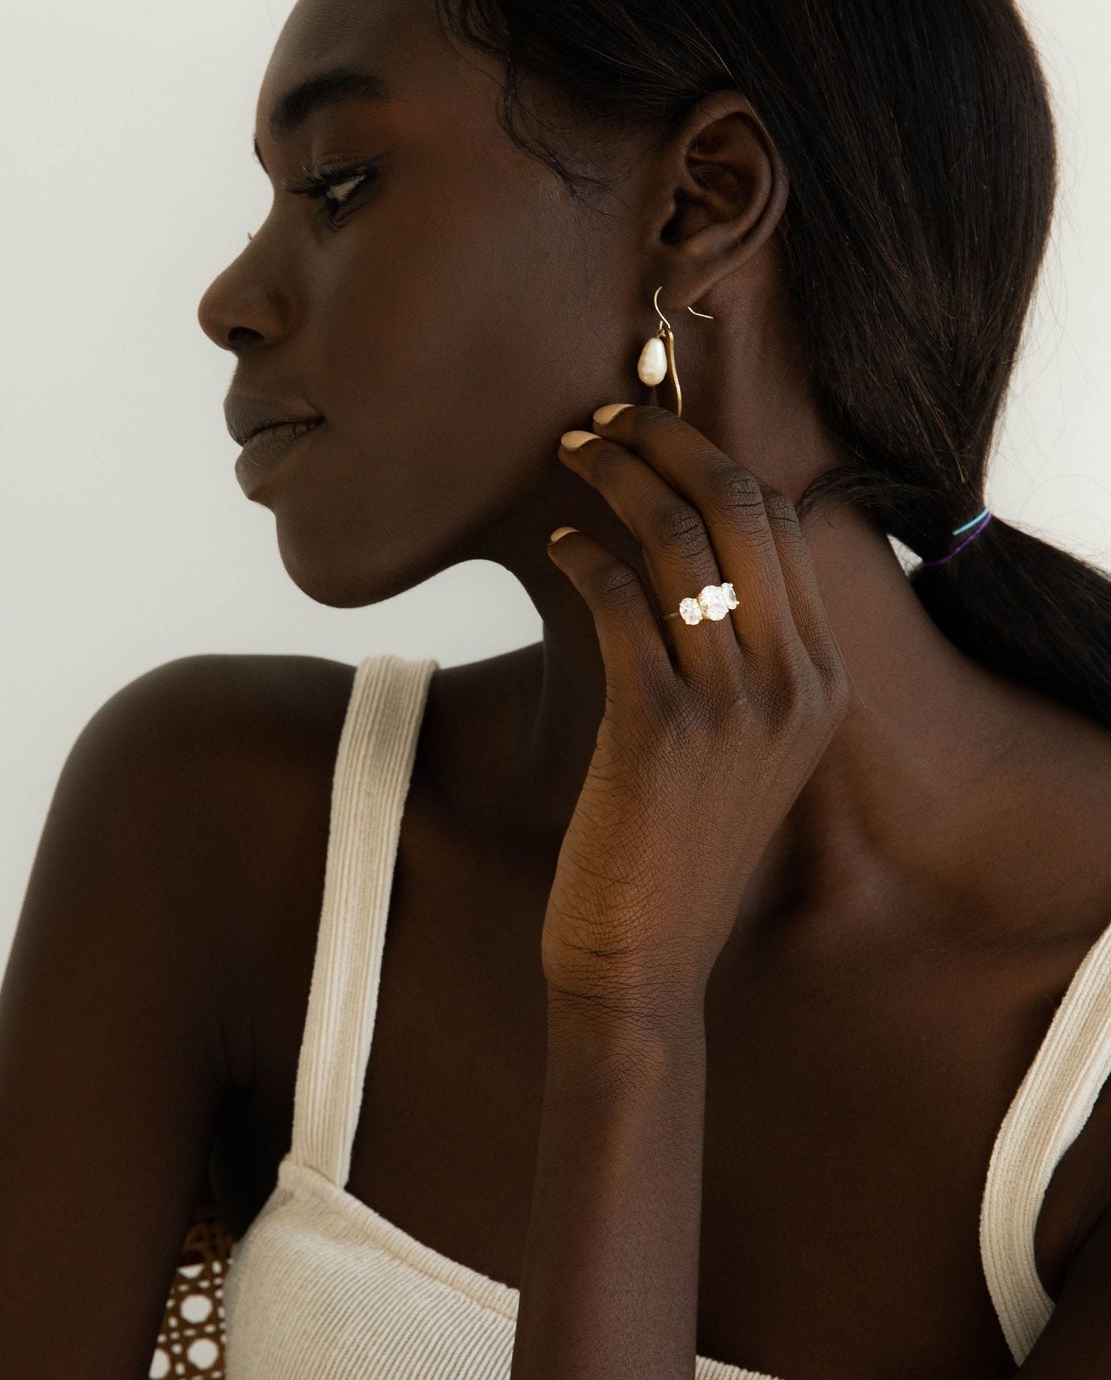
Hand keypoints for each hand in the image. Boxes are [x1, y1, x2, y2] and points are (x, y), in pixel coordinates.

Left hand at [541, 401, 851, 1026]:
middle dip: (668, 442)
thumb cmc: (673, 848)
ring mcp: (731, 706)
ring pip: (677, 538)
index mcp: (820, 683)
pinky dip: (582, 553)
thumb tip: (683, 552)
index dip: (718, 459)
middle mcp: (792, 685)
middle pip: (740, 508)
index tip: (658, 433)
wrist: (643, 960)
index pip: (786, 524)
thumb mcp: (742, 750)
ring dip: (614, 478)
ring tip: (571, 455)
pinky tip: (558, 547)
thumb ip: (736, 658)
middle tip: (606, 419)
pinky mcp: (658, 728)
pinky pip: (619, 598)